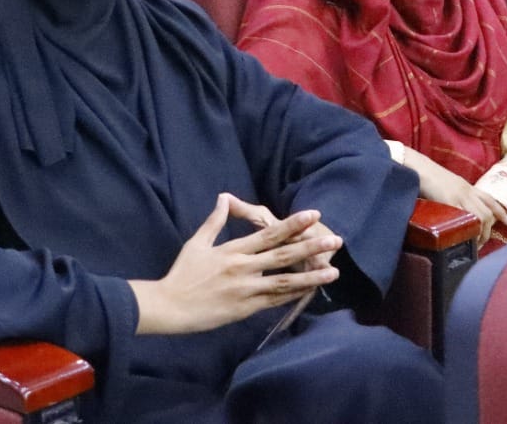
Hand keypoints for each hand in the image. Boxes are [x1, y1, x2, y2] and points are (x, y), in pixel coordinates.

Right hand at [129, 193, 341, 335]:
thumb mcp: (197, 243)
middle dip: (311, 246)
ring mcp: (246, 290)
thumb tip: (223, 198)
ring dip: (311, 276)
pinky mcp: (245, 309)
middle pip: (283, 255)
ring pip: (285, 281)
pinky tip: (310, 291)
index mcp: (233, 250)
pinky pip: (274, 301)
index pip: (268, 234)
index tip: (313, 215)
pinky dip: (293, 295)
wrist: (170, 306)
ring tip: (333, 271)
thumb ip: (214, 221)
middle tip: (335, 240)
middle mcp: (243, 268)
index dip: (293, 224)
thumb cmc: (182, 273)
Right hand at [402, 147, 506, 246]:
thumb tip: (457, 207)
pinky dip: (468, 229)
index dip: (501, 211)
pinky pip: (464, 218)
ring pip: (480, 217)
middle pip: (487, 213)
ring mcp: (459, 196)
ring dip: (480, 233)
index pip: (489, 199)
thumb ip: (456, 194)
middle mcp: (467, 191)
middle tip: (482, 243)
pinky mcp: (449, 201)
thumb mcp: (448, 184)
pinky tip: (465, 237)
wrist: (418, 167)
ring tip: (474, 244)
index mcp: (467, 186)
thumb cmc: (429, 176)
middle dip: (488, 230)